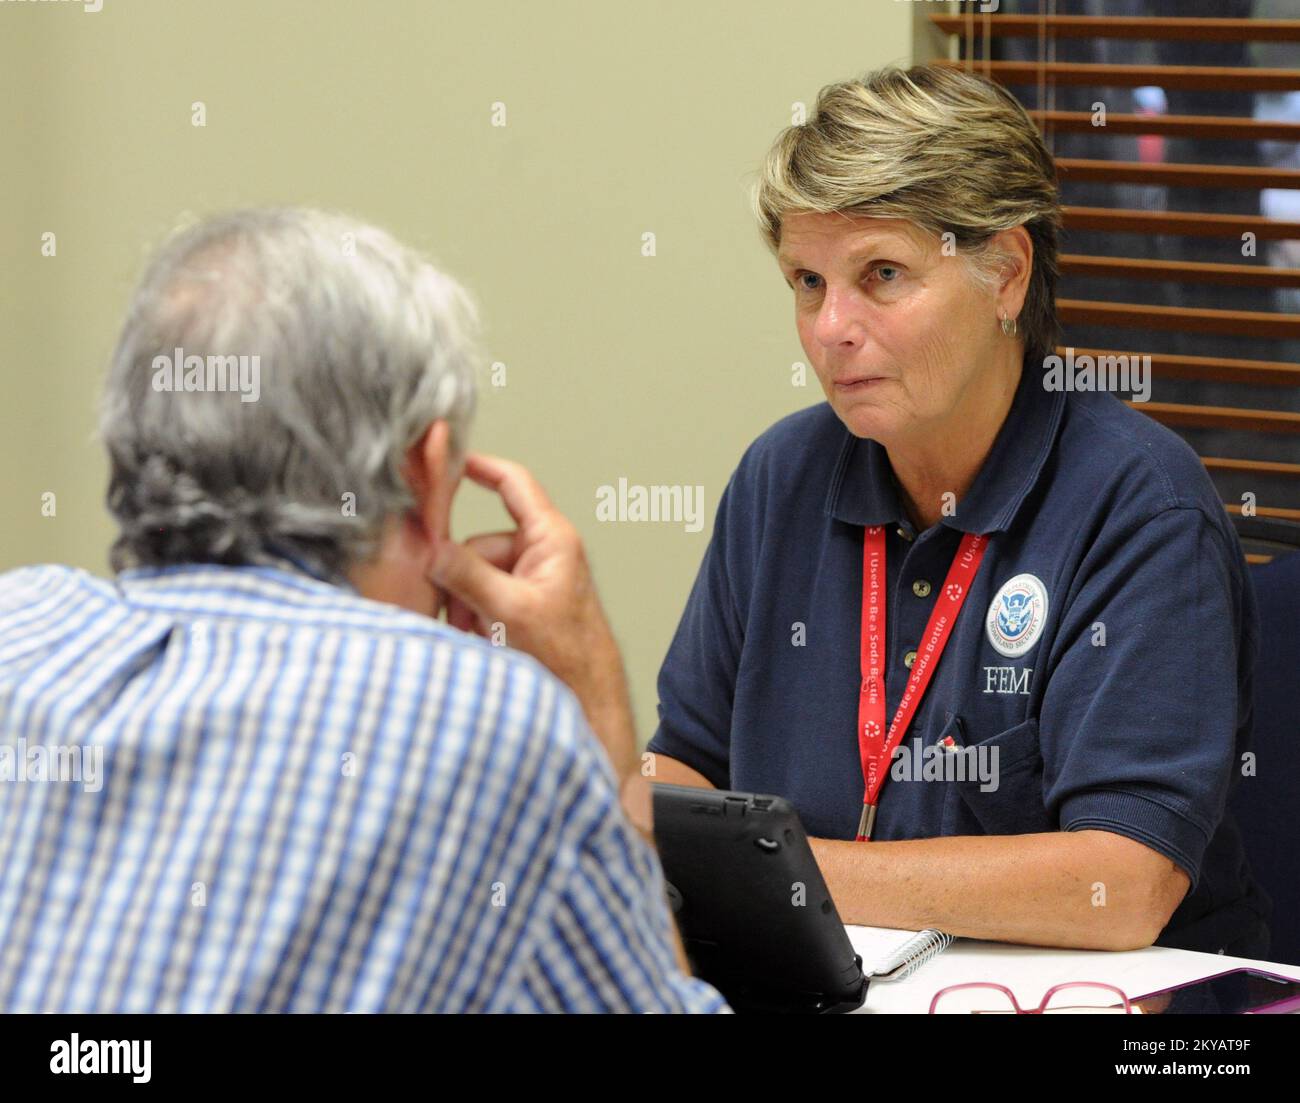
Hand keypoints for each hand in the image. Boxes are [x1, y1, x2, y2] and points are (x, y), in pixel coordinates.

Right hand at [428, 452, 635, 778]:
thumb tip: (431, 551)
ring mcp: (531, 579)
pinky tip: (481, 641)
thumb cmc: (570, 655)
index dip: (479, 467)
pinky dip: (474, 618)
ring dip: (465, 605)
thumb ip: (469, 576)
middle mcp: (541, 552)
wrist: (588, 699)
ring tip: (478, 636)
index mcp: (551, 539)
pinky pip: (482, 598)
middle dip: (461, 578)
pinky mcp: (522, 603)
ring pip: (474, 575)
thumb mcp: (512, 611)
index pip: (513, 483)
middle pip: (479, 543)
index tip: (445, 461)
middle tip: (458, 612)